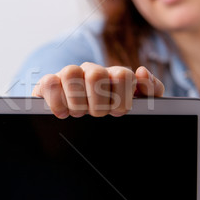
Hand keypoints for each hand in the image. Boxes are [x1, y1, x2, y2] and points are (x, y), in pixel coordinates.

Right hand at [32, 63, 163, 118]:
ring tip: (79, 113)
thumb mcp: (138, 106)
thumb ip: (151, 90)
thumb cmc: (111, 115)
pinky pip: (49, 82)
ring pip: (71, 72)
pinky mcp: (48, 83)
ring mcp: (69, 75)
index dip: (121, 99)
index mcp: (115, 75)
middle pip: (96, 74)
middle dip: (98, 104)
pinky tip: (62, 113)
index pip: (123, 75)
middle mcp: (92, 71)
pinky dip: (57, 101)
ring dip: (77, 101)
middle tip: (96, 114)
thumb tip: (141, 72)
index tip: (117, 112)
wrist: (79, 129)